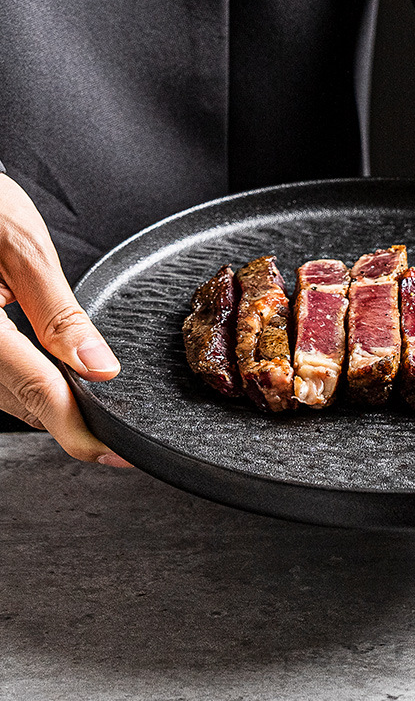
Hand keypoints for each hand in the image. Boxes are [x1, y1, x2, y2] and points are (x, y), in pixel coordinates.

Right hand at [0, 172, 131, 466]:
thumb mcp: (18, 247)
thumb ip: (58, 311)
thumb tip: (99, 365)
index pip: (36, 391)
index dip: (78, 430)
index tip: (113, 452)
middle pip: (21, 402)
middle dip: (70, 423)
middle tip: (117, 441)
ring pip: (7, 397)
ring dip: (49, 409)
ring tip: (94, 421)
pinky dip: (28, 387)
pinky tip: (56, 387)